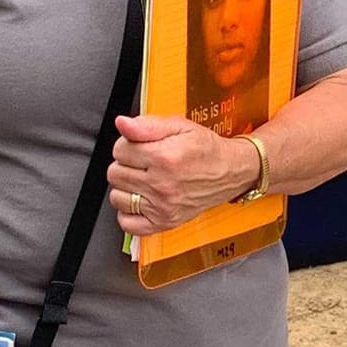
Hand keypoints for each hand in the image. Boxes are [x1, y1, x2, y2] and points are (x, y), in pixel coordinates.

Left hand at [106, 115, 258, 235]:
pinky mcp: (164, 222)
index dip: (127, 145)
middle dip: (126, 164)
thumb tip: (122, 123)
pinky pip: (127, 223)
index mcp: (164, 157)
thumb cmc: (206, 149)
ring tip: (143, 180)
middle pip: (115, 173)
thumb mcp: (180, 126)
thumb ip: (147, 125)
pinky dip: (128, 212)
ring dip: (126, 187)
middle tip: (144, 162)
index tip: (140, 146)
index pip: (119, 150)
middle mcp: (162, 184)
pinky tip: (140, 200)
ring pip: (117, 196)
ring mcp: (162, 206)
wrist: (231, 171)